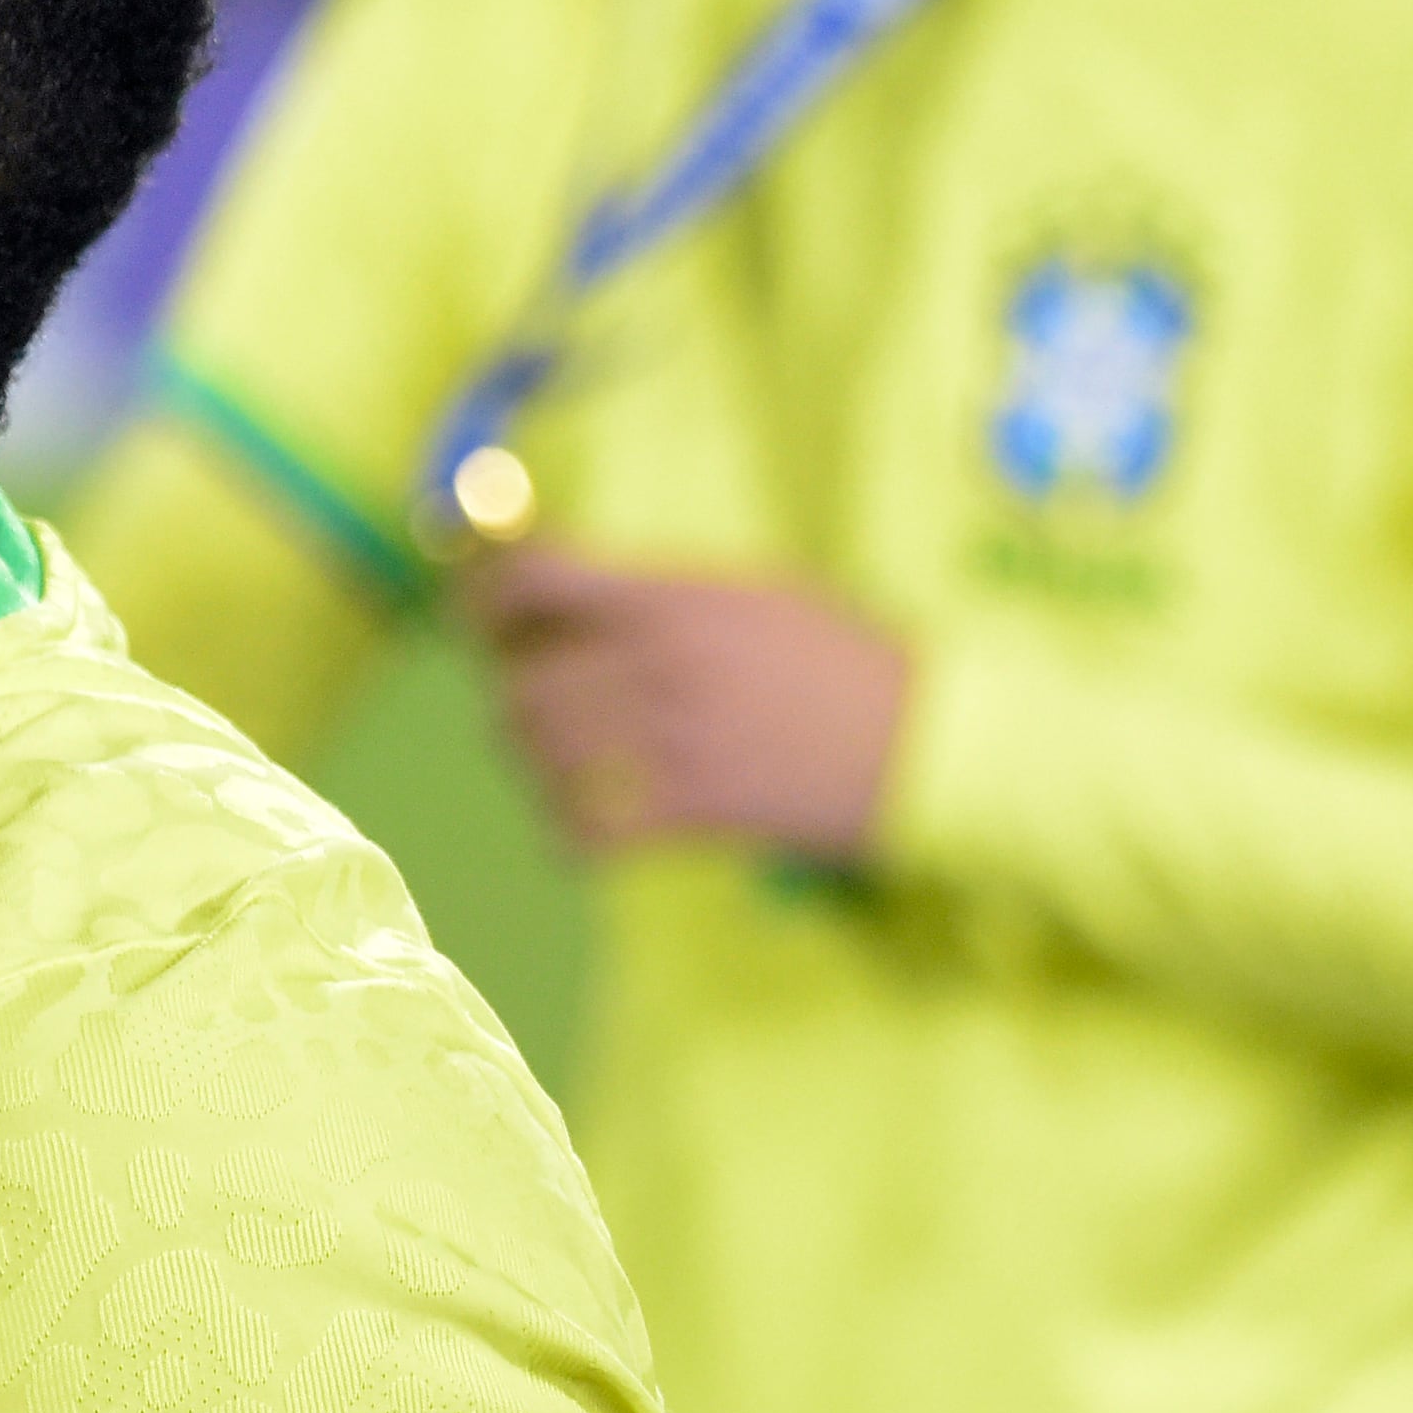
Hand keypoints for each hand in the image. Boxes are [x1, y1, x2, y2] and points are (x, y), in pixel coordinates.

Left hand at [465, 545, 909, 864]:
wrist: (927, 743)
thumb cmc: (845, 661)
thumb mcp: (756, 594)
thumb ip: (659, 592)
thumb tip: (564, 588)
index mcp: (674, 599)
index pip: (534, 580)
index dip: (488, 596)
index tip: (484, 613)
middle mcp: (660, 665)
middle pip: (519, 681)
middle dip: (511, 693)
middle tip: (530, 701)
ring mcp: (672, 743)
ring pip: (538, 756)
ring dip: (535, 761)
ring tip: (565, 760)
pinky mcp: (692, 814)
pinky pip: (581, 831)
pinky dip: (570, 831)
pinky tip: (592, 823)